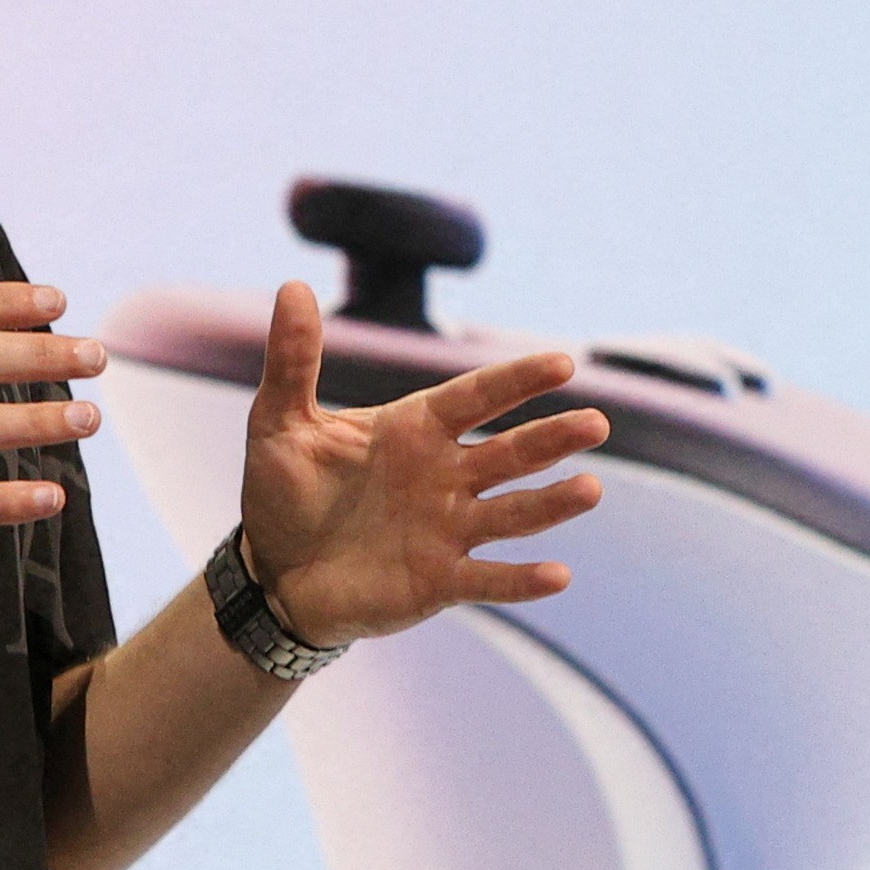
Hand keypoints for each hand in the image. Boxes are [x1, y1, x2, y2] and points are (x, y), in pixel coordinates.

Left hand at [236, 276, 604, 647]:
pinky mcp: (439, 581)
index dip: (517, 382)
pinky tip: (558, 575)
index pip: (476, 398)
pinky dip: (522, 580)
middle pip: (510, 454)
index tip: (561, 365)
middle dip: (553, 439)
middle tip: (597, 423)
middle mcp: (444, 476)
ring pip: (512, 513)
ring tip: (592, 489)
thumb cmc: (283, 492)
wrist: (272, 573)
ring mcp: (448, 530)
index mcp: (416, 430)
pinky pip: (488, 579)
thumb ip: (294, 360)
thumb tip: (292, 287)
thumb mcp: (279, 422)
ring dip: (552, 504)